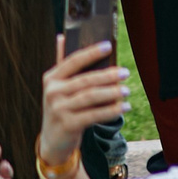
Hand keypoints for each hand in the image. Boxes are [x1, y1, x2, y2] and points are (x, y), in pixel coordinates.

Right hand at [41, 33, 130, 161]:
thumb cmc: (61, 109)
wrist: (52, 142)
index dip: (91, 52)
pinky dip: (111, 111)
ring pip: (91, 97)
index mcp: (51, 78)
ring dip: (112, 93)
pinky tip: (123, 107)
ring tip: (126, 91)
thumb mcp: (57, 87)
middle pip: (86, 80)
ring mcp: (59, 109)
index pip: (73, 61)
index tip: (108, 46)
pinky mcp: (68, 125)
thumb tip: (62, 36)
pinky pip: (94, 115)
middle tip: (125, 72)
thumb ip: (62, 64)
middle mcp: (53, 92)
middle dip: (108, 75)